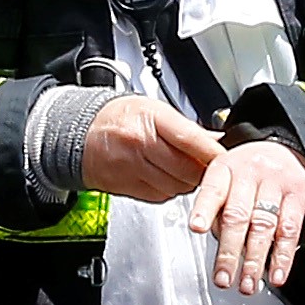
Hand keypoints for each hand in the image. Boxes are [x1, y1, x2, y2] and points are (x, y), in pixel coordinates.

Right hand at [78, 97, 222, 206]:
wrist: (77, 135)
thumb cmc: (115, 118)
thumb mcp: (152, 108)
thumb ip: (185, 127)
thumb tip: (215, 139)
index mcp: (149, 119)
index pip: (190, 140)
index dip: (213, 153)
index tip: (227, 159)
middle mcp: (140, 145)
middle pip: (187, 169)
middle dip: (204, 171)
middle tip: (209, 167)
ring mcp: (133, 169)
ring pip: (177, 186)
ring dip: (188, 182)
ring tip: (185, 169)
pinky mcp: (129, 188)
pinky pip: (162, 196)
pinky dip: (171, 189)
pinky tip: (167, 177)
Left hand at [190, 137, 304, 293]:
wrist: (285, 149)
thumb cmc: (246, 173)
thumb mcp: (224, 177)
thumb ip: (216, 208)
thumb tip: (220, 248)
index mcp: (225, 168)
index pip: (213, 189)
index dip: (204, 209)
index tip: (196, 228)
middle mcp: (250, 173)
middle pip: (238, 215)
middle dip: (229, 252)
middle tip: (223, 278)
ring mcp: (275, 184)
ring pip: (263, 226)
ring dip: (255, 261)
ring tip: (247, 284)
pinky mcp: (298, 197)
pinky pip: (290, 230)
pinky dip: (283, 257)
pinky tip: (276, 274)